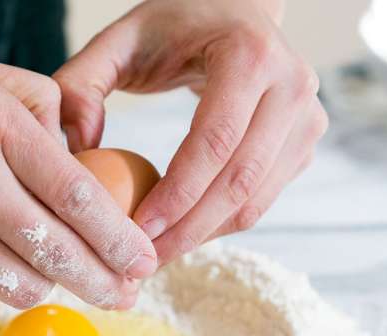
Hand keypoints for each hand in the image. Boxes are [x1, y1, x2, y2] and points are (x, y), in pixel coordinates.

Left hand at [54, 0, 327, 264]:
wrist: (233, 12)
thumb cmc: (174, 26)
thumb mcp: (120, 40)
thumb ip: (81, 84)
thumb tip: (79, 149)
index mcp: (250, 54)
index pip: (213, 142)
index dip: (176, 195)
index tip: (137, 230)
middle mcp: (292, 85)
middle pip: (239, 181)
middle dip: (187, 231)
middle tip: (142, 259)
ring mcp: (307, 117)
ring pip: (254, 201)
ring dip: (203, 236)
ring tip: (157, 254)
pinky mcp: (303, 143)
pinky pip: (261, 201)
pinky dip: (220, 225)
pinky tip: (183, 233)